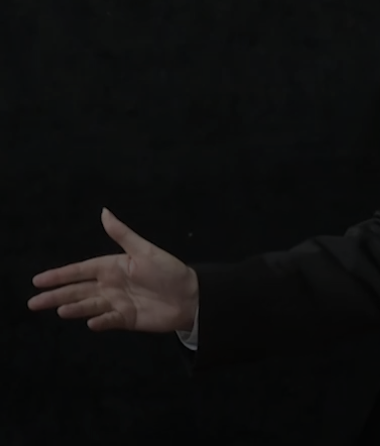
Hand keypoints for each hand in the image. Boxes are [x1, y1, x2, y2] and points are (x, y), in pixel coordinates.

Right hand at [27, 208, 198, 332]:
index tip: (38, 280)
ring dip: (75, 308)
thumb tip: (104, 212)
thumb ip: (123, 234)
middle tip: (32, 302)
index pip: (80, 271)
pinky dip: (100, 321)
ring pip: (89, 305)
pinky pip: (109, 320)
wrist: (191, 296)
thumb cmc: (169, 270)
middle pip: (78, 290)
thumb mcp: (145, 250)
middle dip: (55, 295)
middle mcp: (110, 285)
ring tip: (60, 309)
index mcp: (113, 267)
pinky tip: (91, 322)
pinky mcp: (126, 319)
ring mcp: (117, 303)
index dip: (59, 275)